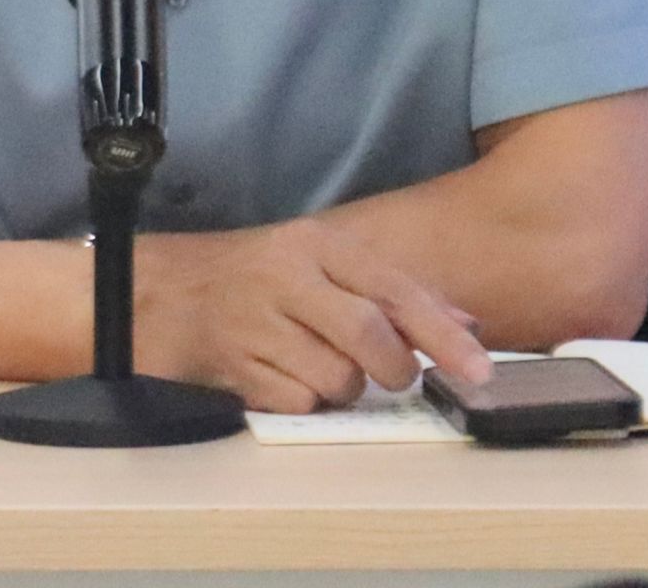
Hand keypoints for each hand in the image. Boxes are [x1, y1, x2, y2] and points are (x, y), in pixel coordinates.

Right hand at [132, 216, 490, 413]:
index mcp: (317, 243)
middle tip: (393, 376)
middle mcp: (286, 274)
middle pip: (368, 336)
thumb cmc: (261, 280)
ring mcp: (256, 320)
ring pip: (337, 379)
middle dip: (394, 369)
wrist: (167, 292)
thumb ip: (391, 293)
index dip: (441, 332)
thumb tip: (466, 326)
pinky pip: (298, 403)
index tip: (480, 370)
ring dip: (342, 387)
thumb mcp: (322, 266)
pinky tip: (281, 375)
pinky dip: (302, 401)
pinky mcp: (234, 364)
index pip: (392, 288)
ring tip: (315, 363)